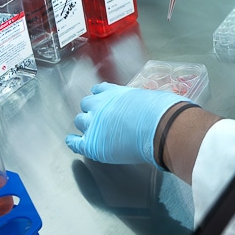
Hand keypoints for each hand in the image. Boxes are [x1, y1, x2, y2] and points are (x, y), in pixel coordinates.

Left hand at [65, 83, 187, 167]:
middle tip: (98, 117)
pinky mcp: (92, 144)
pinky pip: (76, 143)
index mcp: (114, 92)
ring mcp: (94, 124)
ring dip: (85, 125)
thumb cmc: (162, 111)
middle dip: (91, 110)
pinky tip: (72, 142)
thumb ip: (141, 101)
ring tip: (89, 130)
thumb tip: (150, 106)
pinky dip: (73, 142)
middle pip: (86, 105)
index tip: (101, 99)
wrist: (161, 127)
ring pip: (80, 122)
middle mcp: (100, 105)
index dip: (100, 96)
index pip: (99, 91)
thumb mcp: (150, 97)